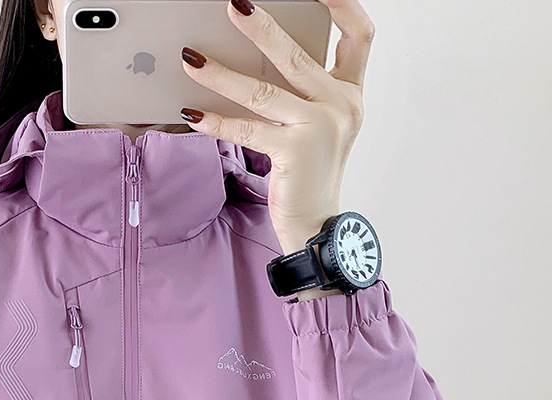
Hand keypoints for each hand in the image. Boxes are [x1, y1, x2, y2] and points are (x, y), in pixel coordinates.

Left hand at [179, 0, 375, 256]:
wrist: (317, 225)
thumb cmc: (311, 175)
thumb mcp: (319, 126)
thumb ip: (304, 91)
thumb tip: (258, 55)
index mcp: (350, 94)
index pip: (360, 35)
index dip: (343, 3)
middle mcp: (341, 106)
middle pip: (298, 54)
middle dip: (262, 27)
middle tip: (234, 6)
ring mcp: (319, 128)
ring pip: (263, 90)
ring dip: (221, 74)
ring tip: (192, 59)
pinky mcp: (294, 151)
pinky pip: (247, 128)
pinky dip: (216, 121)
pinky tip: (193, 112)